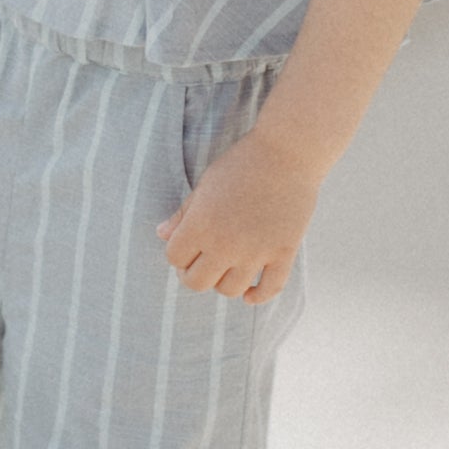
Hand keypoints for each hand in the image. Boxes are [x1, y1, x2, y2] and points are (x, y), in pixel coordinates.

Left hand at [155, 128, 318, 301]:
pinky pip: (269, 289)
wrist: (286, 153)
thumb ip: (183, 214)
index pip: (174, 259)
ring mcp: (256, 252)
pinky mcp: (282, 253)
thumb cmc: (240, 164)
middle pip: (197, 283)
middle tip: (202, 263)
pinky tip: (249, 294)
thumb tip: (162, 235)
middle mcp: (225, 244)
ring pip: (230, 290)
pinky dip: (257, 296)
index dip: (178, 255)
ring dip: (224, 283)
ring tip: (227, 270)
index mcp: (200, 225)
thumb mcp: (204, 185)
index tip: (187, 249)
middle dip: (195, 275)